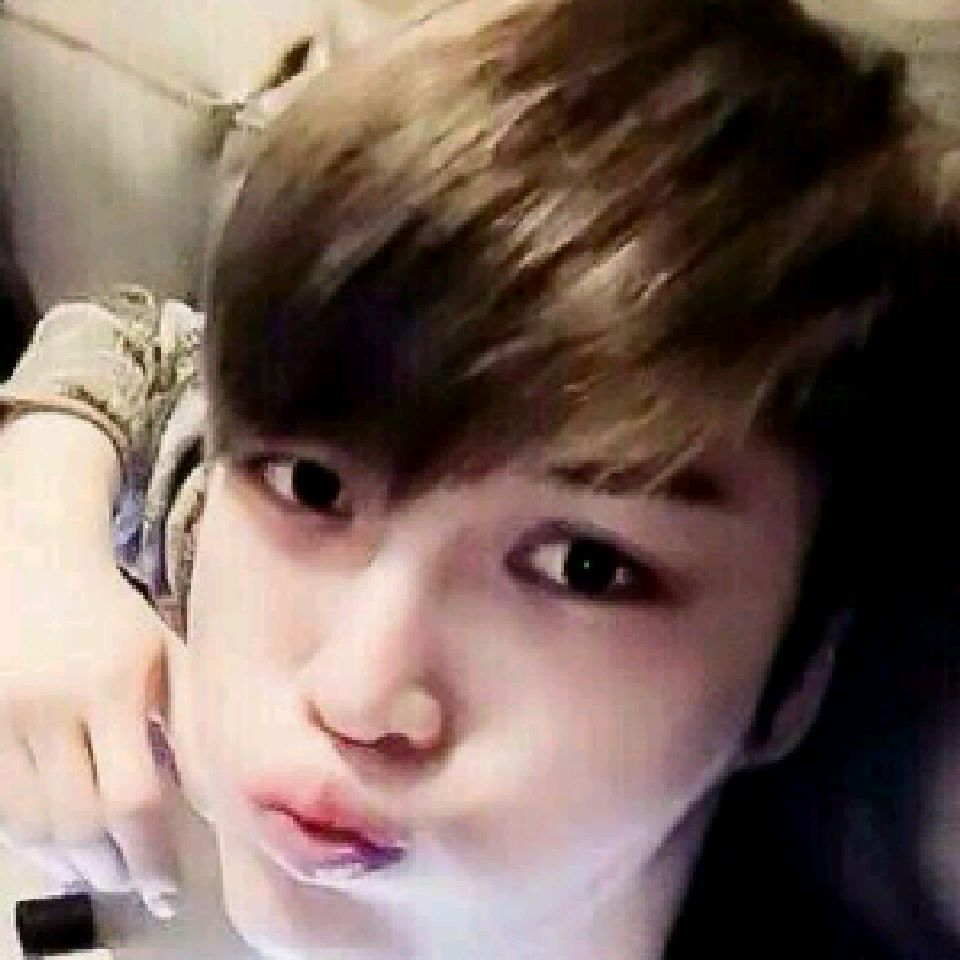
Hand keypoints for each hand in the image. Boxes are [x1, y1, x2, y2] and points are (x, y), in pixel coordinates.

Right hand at [0, 413, 179, 917]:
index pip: (133, 797)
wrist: (36, 565)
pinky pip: (4, 807)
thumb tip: (209, 799)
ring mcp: (7, 721)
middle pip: (81, 823)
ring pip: (35, 826)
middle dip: (115, 868)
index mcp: (116, 688)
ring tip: (106, 875)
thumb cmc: (115, 613)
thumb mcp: (166, 657)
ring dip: (73, 865)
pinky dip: (36, 842)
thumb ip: (187, 724)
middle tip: (141, 884)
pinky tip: (63, 850)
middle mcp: (55, 709)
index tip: (170, 887)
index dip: (152, 855)